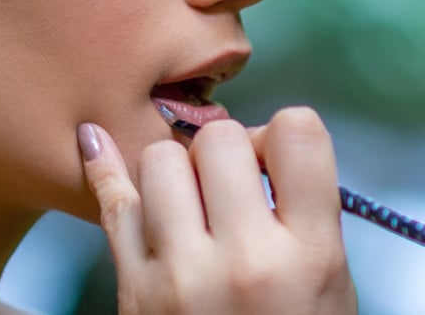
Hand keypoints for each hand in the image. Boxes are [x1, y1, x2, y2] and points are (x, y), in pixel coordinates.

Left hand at [77, 107, 357, 313]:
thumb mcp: (330, 287)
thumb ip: (304, 212)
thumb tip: (261, 141)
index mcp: (310, 256)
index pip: (298, 133)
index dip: (284, 135)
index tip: (275, 159)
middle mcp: (244, 261)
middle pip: (218, 140)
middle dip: (226, 152)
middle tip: (229, 185)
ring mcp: (181, 275)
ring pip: (161, 159)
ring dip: (177, 169)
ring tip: (190, 200)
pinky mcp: (135, 290)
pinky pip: (111, 204)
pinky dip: (102, 167)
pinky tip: (94, 141)